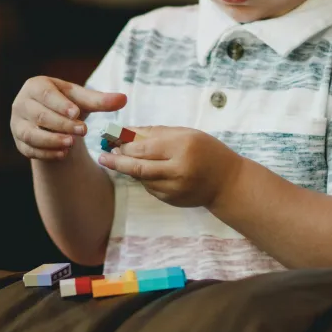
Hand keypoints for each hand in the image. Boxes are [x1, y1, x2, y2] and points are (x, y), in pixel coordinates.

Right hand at [11, 76, 126, 159]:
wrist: (53, 121)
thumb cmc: (68, 105)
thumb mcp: (84, 101)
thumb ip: (101, 101)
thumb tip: (123, 99)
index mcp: (35, 86)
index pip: (46, 95)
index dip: (60, 104)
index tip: (76, 113)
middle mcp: (22, 104)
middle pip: (39, 115)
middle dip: (61, 124)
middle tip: (82, 131)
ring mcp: (17, 124)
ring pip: (30, 134)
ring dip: (51, 140)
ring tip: (70, 144)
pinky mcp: (19, 142)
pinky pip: (29, 149)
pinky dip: (46, 153)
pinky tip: (62, 155)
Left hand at [97, 126, 243, 207]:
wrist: (227, 182)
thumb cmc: (207, 151)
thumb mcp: (186, 134)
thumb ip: (156, 133)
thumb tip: (126, 131)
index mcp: (183, 147)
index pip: (144, 147)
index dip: (125, 144)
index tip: (111, 139)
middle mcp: (178, 169)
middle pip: (138, 166)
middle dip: (118, 160)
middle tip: (104, 155)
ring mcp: (174, 188)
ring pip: (141, 179)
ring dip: (127, 169)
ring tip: (116, 160)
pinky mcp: (172, 200)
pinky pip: (149, 187)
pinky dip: (142, 178)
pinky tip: (140, 170)